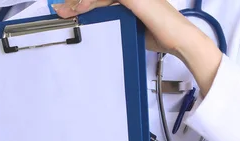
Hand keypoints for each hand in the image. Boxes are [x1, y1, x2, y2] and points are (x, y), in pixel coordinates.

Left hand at [52, 0, 222, 95]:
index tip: (69, 8)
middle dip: (76, 0)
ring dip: (79, 1)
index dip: (83, 1)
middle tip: (60, 9)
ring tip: (65, 10)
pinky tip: (80, 8)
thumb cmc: (161, 33)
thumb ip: (118, 19)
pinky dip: (91, 2)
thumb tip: (102, 23)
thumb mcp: (133, 25)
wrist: (179, 38)